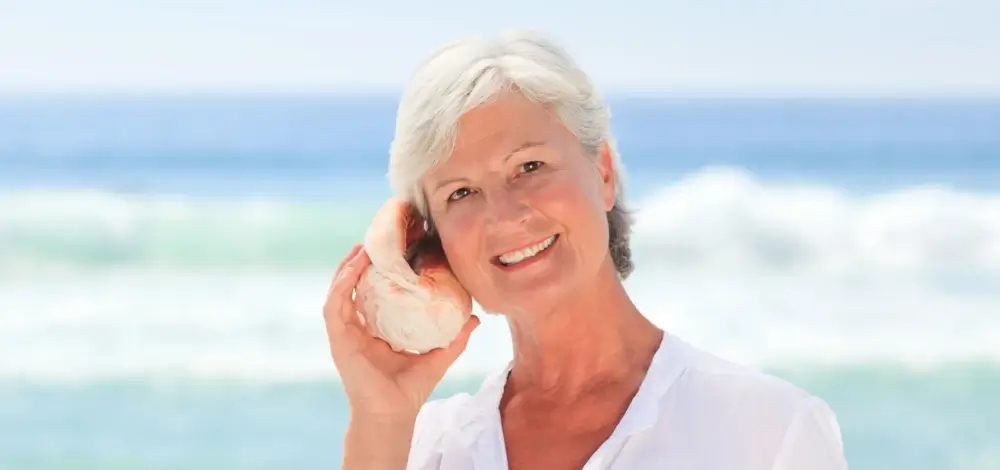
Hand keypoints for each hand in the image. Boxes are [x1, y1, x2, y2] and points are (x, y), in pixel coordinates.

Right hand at [323, 244, 479, 418]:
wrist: (394, 415)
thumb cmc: (410, 390)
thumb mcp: (438, 356)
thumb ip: (455, 338)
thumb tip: (476, 318)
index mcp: (375, 329)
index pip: (372, 292)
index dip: (376, 269)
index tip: (390, 249)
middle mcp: (357, 329)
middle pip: (352, 286)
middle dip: (358, 261)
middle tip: (373, 239)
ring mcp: (345, 334)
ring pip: (340, 291)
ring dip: (347, 268)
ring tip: (362, 247)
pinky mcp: (339, 341)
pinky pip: (335, 308)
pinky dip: (341, 287)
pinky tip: (353, 271)